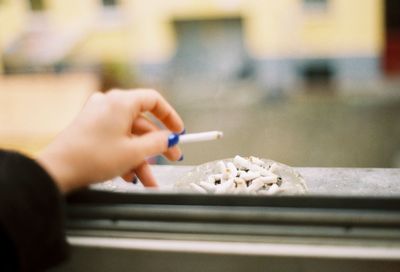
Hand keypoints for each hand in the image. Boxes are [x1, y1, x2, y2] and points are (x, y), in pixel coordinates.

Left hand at [36, 89, 183, 193]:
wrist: (57, 171)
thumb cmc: (93, 158)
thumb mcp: (134, 152)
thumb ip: (157, 143)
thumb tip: (169, 138)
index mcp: (121, 102)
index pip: (154, 100)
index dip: (170, 116)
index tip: (178, 131)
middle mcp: (109, 104)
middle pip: (143, 122)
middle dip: (158, 145)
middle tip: (172, 158)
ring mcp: (98, 116)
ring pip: (129, 135)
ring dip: (142, 158)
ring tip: (150, 181)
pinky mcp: (90, 129)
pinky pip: (116, 139)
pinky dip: (126, 156)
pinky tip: (131, 176)